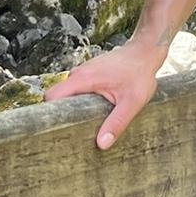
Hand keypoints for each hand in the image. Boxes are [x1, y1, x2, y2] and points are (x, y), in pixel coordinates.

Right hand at [42, 38, 166, 149]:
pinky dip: (82, 102)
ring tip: (86, 125)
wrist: (145, 52)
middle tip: (74, 134)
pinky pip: (78, 91)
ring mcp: (83, 73)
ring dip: (75, 109)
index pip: (52, 96)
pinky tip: (95, 111)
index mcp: (83, 79)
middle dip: (64, 115)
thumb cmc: (140, 74)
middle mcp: (78, 74)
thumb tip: (102, 144)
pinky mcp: (89, 75)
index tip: (55, 131)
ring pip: (69, 95)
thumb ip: (117, 123)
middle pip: (58, 98)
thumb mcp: (132, 102)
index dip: (50, 113)